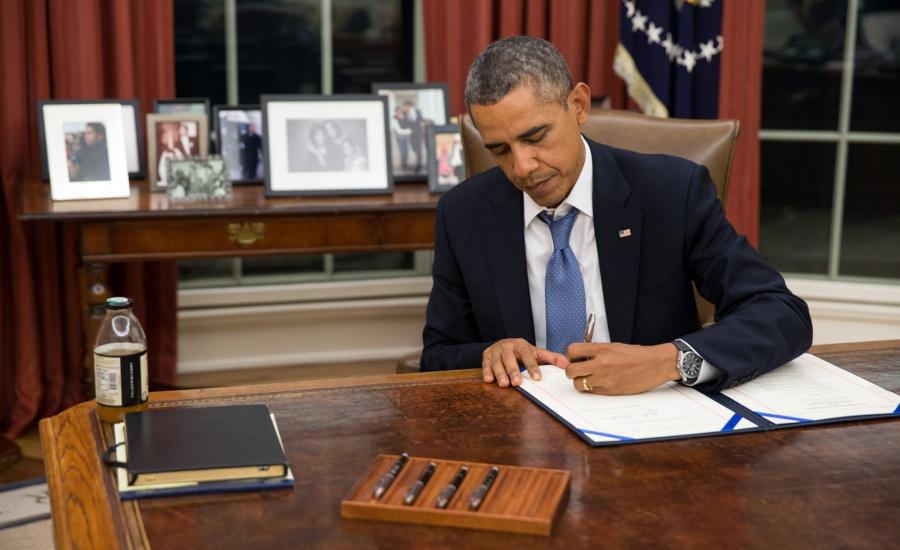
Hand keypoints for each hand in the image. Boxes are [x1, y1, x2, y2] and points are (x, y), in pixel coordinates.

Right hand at [482, 338, 568, 387]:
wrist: (503, 345)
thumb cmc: (522, 352)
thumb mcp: (536, 353)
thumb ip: (551, 358)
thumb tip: (568, 365)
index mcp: (521, 344)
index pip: (527, 354)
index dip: (532, 366)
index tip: (537, 378)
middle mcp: (507, 346)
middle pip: (509, 358)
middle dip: (513, 370)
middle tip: (518, 383)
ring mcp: (495, 351)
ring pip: (497, 362)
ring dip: (500, 373)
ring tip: (504, 384)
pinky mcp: (486, 356)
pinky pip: (485, 364)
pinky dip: (487, 371)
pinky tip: (489, 379)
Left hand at [565, 342, 679, 394]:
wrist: (655, 364)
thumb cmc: (636, 355)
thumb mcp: (613, 346)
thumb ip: (596, 351)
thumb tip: (579, 357)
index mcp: (602, 349)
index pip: (572, 351)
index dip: (571, 356)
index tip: (576, 358)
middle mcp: (601, 364)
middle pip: (571, 370)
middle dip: (572, 371)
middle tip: (580, 370)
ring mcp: (605, 379)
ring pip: (578, 384)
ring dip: (581, 382)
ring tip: (590, 378)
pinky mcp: (610, 390)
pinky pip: (591, 392)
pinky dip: (592, 389)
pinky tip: (600, 383)